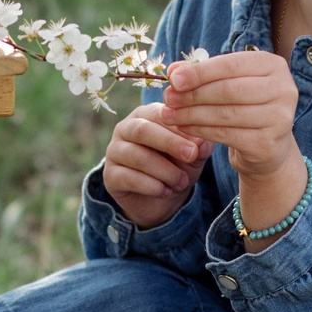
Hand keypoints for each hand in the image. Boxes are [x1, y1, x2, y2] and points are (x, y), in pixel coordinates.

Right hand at [102, 102, 210, 228]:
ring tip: (182, 183)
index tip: (198, 143)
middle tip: (192, 156)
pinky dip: (152, 186)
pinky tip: (166, 192)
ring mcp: (114, 151)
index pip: (159, 113)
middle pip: (142, 130)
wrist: (162, 199)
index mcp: (146, 115)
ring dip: (164, 171)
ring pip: (137, 156)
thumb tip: (202, 141)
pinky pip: (128, 178)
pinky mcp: (110, 175)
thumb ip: (199, 146)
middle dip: (170, 143)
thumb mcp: (193, 156)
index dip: (179, 127)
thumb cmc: (178, 166)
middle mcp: (125, 129)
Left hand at [159, 51, 298, 180]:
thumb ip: (203, 74)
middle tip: (168, 98)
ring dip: (191, 114)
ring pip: (225, 114)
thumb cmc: (245, 106)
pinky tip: (183, 128)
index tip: (173, 79)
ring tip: (169, 114)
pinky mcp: (268, 143)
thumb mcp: (228, 83)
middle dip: (193, 94)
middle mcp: (283, 89)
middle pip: (228, 90)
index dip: (200, 72)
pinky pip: (226, 134)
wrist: (267, 146)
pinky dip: (201, 130)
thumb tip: (173, 70)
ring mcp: (279, 118)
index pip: (231, 65)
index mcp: (274, 66)